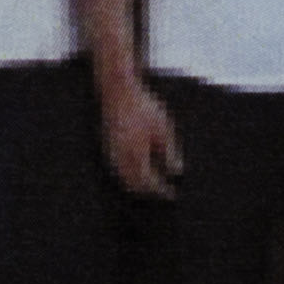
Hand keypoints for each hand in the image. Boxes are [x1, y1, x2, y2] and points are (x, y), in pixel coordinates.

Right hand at [100, 77, 183, 198]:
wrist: (118, 90)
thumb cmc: (142, 106)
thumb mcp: (163, 128)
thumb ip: (169, 152)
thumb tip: (176, 171)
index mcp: (135, 154)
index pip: (148, 182)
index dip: (160, 190)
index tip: (170, 194)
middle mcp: (120, 157)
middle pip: (133, 185)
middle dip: (148, 191)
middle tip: (161, 192)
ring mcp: (111, 152)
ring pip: (122, 178)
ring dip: (136, 185)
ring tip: (150, 185)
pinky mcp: (107, 146)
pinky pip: (116, 169)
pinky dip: (127, 175)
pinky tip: (135, 171)